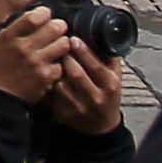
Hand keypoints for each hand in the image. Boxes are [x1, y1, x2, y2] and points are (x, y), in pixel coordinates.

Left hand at [17, 7, 129, 134]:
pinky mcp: (64, 114)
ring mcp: (79, 108)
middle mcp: (95, 98)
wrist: (102, 126)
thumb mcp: (115, 77)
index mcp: (110, 85)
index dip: (83, 51)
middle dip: (65, 57)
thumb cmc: (107, 96)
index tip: (73, 39)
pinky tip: (46, 74)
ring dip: (54, 69)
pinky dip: (48, 82)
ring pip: (61, 84)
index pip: (96, 66)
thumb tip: (101, 35)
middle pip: (76, 73)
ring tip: (50, 58)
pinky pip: (52, 94)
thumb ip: (109, 58)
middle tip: (57, 44)